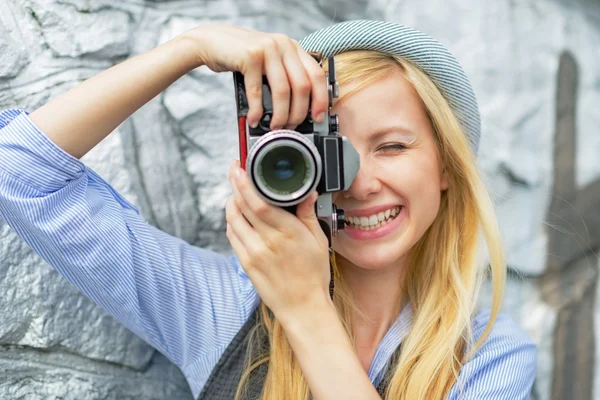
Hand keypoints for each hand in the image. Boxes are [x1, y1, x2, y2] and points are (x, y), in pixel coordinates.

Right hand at [182, 24, 328, 129]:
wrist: (212, 41)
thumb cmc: (242, 57)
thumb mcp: (270, 62)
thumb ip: (286, 76)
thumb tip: (301, 109)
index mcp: (293, 48)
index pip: (317, 75)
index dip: (321, 99)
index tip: (318, 117)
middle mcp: (284, 45)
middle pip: (302, 86)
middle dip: (299, 113)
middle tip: (291, 127)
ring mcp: (267, 49)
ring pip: (283, 91)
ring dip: (280, 115)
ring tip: (274, 127)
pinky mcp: (249, 57)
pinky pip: (258, 91)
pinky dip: (256, 111)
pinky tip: (254, 120)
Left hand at [225, 160, 331, 320]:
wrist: (302, 306)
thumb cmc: (313, 274)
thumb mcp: (318, 240)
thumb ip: (308, 213)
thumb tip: (308, 191)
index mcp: (287, 232)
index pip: (258, 201)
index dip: (244, 182)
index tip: (239, 167)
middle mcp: (267, 241)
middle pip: (241, 205)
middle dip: (235, 184)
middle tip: (235, 171)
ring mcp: (253, 252)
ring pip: (232, 218)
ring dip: (231, 201)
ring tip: (236, 191)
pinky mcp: (245, 263)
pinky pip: (232, 235)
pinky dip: (231, 220)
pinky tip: (237, 214)